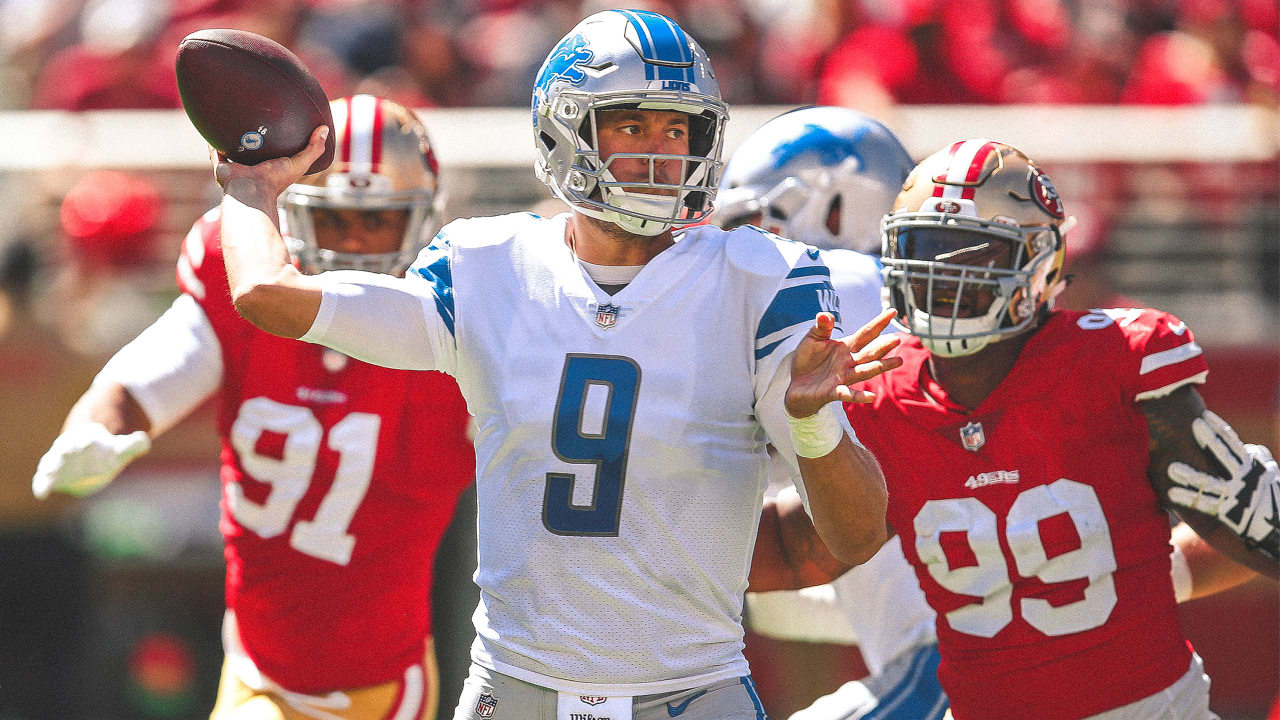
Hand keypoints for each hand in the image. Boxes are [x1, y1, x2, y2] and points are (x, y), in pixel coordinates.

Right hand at [32, 423, 150, 498]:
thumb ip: (134, 445)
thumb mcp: (121, 449)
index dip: (88, 439)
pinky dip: (40, 486)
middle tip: (66, 450)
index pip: (86, 437)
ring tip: (48, 473)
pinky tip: (41, 494)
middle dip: (65, 449)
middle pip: (64, 447)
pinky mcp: (52, 476)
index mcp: (86, 438)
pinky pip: (42, 480)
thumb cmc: (106, 453)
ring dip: (49, 467)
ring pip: (50, 462)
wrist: (88, 461)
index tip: (89, 442)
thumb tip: (145, 441)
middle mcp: (68, 447)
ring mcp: (57, 461)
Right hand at [210, 125, 328, 195]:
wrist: (251, 190)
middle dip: (251, 137)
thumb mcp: (300, 163)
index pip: (273, 152)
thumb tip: (325, 129)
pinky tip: (211, 128)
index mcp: (269, 168)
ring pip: (231, 150)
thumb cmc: (275, 180)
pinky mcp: (220, 166)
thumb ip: (314, 148)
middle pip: (251, 150)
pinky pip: (215, 152)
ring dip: (230, 138)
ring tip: (230, 119)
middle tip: (252, 118)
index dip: (275, 141)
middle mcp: (252, 168)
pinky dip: (212, 142)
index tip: (276, 125)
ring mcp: (236, 167)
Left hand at [785, 308, 901, 418]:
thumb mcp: (813, 339)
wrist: (795, 384)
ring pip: (865, 371)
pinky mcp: (833, 391)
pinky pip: (848, 394)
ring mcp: (843, 377)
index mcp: (846, 347)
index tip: (892, 311)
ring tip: (898, 361)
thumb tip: (824, 314)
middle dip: (883, 346)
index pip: (866, 333)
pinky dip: (859, 395)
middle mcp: (849, 362)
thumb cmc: (807, 359)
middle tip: (897, 338)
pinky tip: (871, 396)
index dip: (879, 322)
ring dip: (880, 367)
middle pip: (870, 352)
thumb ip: (821, 327)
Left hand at [1167, 410, 1278, 560]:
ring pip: (1209, 482)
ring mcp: (1235, 495)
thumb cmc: (1274, 499)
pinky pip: (1205, 505)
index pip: (1234, 443)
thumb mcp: (1270, 475)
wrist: (1279, 529)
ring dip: (1190, 475)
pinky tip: (1170, 494)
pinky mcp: (1228, 513)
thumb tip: (1249, 447)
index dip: (1219, 428)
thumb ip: (1259, 458)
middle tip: (1194, 425)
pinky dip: (1188, 499)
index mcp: (1251, 467)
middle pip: (1223, 456)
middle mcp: (1243, 479)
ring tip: (1170, 467)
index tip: (1204, 414)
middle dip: (1209, 440)